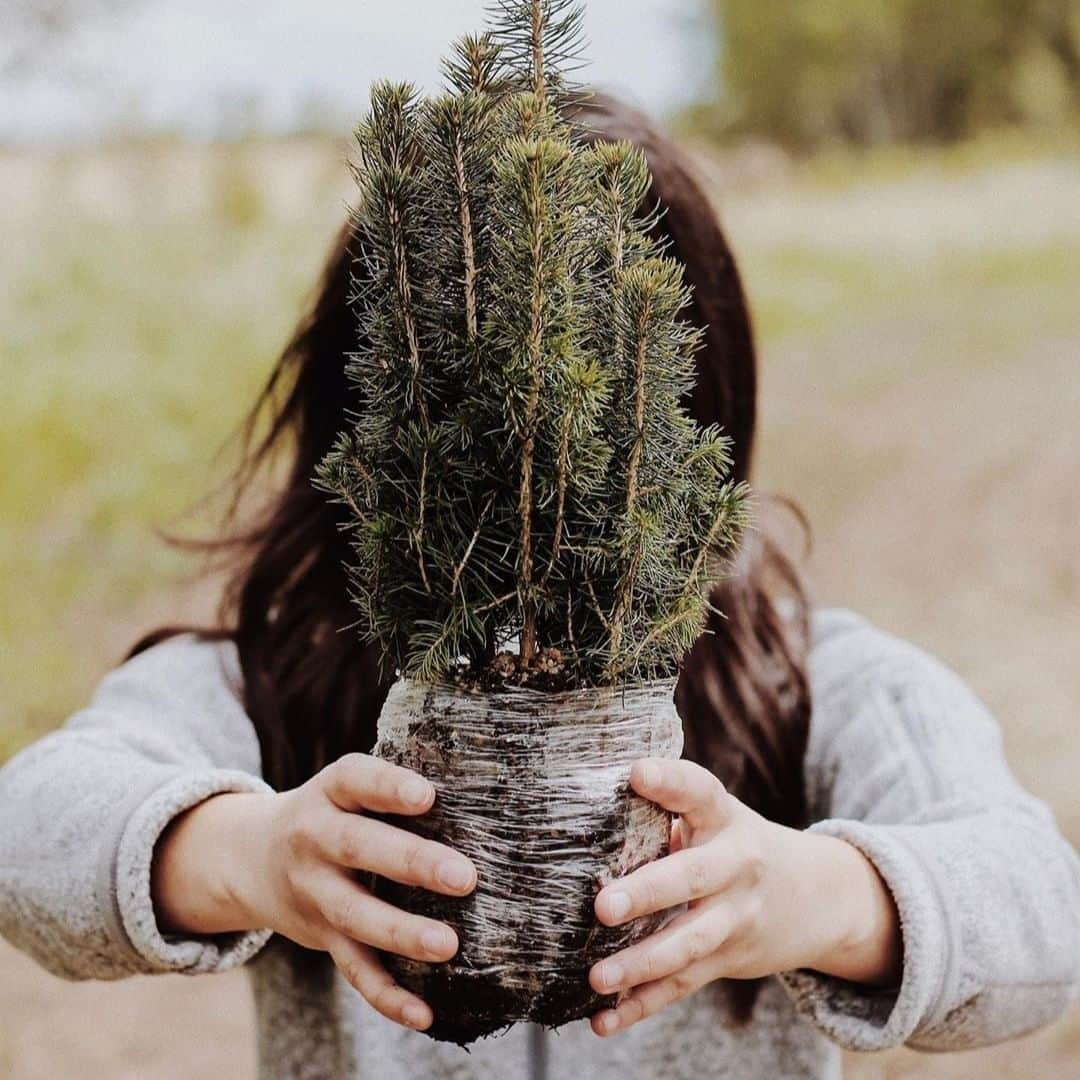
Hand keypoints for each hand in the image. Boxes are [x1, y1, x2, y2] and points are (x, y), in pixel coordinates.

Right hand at [151, 754, 476, 1031]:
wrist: (252, 857)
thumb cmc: (333, 812)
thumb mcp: (346, 788)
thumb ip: (393, 788)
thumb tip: (478, 796)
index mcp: (330, 792)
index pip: (357, 781)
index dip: (389, 787)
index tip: (427, 796)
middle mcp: (315, 838)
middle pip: (359, 847)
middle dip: (412, 862)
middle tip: (464, 877)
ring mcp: (315, 891)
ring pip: (356, 914)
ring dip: (402, 933)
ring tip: (448, 945)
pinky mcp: (322, 937)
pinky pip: (354, 969)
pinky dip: (387, 995)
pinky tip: (424, 1013)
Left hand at [588, 759, 901, 1036]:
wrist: (817, 896)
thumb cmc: (736, 844)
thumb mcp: (717, 817)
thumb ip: (668, 813)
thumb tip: (590, 808)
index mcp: (725, 819)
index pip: (700, 792)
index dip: (670, 781)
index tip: (636, 772)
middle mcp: (735, 867)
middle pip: (693, 879)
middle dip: (648, 893)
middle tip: (603, 906)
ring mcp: (734, 918)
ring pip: (688, 944)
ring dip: (641, 964)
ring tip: (596, 976)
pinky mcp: (726, 959)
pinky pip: (682, 985)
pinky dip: (642, 1006)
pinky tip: (603, 1019)